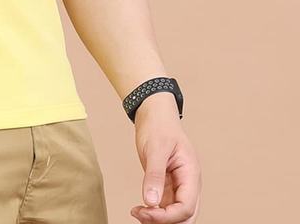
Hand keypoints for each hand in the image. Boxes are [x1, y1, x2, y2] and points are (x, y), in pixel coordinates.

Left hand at [129, 95, 201, 222]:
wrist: (154, 114)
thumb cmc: (159, 125)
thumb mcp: (156, 148)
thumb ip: (154, 175)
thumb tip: (151, 202)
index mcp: (191, 174)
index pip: (186, 207)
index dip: (167, 215)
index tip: (145, 211)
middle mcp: (188, 184)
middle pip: (185, 217)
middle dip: (164, 221)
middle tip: (140, 214)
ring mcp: (178, 186)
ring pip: (175, 215)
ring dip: (158, 219)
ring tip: (137, 212)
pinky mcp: (167, 186)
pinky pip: (165, 207)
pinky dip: (154, 212)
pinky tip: (139, 209)